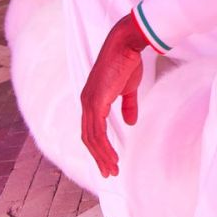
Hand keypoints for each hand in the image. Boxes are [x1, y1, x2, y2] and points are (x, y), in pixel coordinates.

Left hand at [80, 15, 146, 177]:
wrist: (126, 44)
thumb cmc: (128, 61)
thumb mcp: (128, 88)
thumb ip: (127, 105)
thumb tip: (130, 122)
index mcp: (92, 99)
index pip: (91, 129)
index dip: (99, 146)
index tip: (109, 161)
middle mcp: (86, 102)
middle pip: (88, 137)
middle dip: (99, 157)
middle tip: (110, 172)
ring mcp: (89, 102)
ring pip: (92, 138)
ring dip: (102, 156)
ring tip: (113, 169)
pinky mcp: (96, 102)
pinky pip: (98, 131)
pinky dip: (104, 147)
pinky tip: (112, 157)